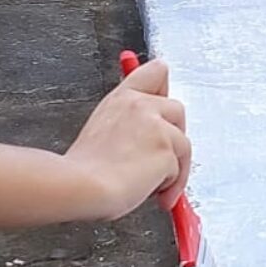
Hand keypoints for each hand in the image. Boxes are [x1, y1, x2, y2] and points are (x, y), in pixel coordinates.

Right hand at [65, 59, 190, 217]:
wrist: (82, 185)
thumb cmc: (85, 167)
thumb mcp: (101, 129)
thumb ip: (126, 122)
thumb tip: (144, 136)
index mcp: (122, 98)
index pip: (155, 71)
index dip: (163, 87)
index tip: (162, 101)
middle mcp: (141, 105)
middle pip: (178, 110)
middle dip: (173, 136)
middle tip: (158, 159)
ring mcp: (157, 126)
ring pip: (183, 144)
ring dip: (173, 168)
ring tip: (152, 186)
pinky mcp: (167, 149)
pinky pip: (180, 170)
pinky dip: (172, 187)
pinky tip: (155, 195)